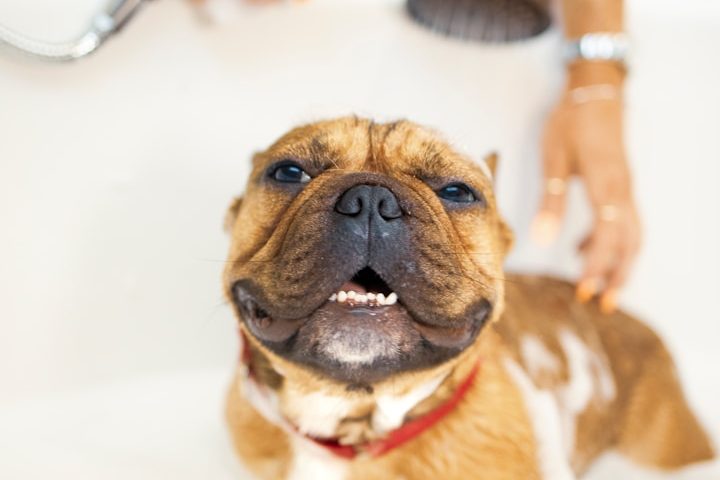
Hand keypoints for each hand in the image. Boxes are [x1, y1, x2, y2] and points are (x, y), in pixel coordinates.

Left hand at [533, 62, 641, 312]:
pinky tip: (581, 249)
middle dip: (617, 275)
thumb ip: (550, 199)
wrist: (596, 90)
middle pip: (629, 243)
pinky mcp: (620, 184)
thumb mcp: (554, 157)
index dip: (598, 267)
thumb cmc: (572, 121)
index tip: (584, 291)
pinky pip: (623, 221)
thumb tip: (541, 238)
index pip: (608, 238)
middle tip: (604, 304)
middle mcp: (623, 192)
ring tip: (601, 288)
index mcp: (607, 187)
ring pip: (631, 235)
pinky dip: (609, 241)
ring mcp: (625, 188)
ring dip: (618, 263)